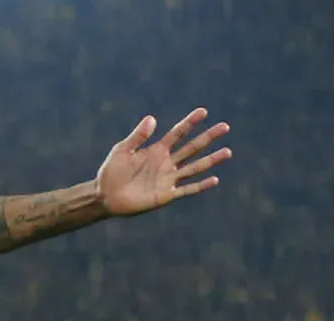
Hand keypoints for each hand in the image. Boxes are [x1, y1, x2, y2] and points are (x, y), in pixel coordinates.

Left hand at [94, 109, 230, 217]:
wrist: (106, 196)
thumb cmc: (112, 171)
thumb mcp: (123, 150)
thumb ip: (138, 136)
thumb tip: (152, 118)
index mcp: (157, 150)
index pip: (178, 133)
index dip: (190, 122)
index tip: (203, 111)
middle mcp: (166, 163)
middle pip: (192, 148)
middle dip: (208, 137)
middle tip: (224, 127)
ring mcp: (168, 179)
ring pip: (195, 167)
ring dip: (211, 160)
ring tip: (227, 152)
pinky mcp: (166, 195)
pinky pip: (187, 190)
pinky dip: (201, 185)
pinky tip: (214, 179)